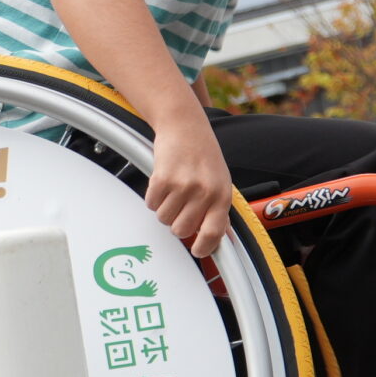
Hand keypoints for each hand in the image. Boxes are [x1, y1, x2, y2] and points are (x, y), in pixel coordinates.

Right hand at [143, 113, 235, 259]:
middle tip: (180, 206)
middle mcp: (204, 192)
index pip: (213, 234)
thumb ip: (220, 212)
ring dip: (164, 208)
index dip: (203, 248)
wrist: (185, 125)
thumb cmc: (204, 155)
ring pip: (164, 219)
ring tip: (173, 190)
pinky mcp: (162, 179)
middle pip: (182, 230)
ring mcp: (183, 185)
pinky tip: (163, 182)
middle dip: (177, 222)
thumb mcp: (220, 183)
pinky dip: (153, 197)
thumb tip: (224, 239)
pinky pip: (151, 203)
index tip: (197, 251)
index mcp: (221, 196)